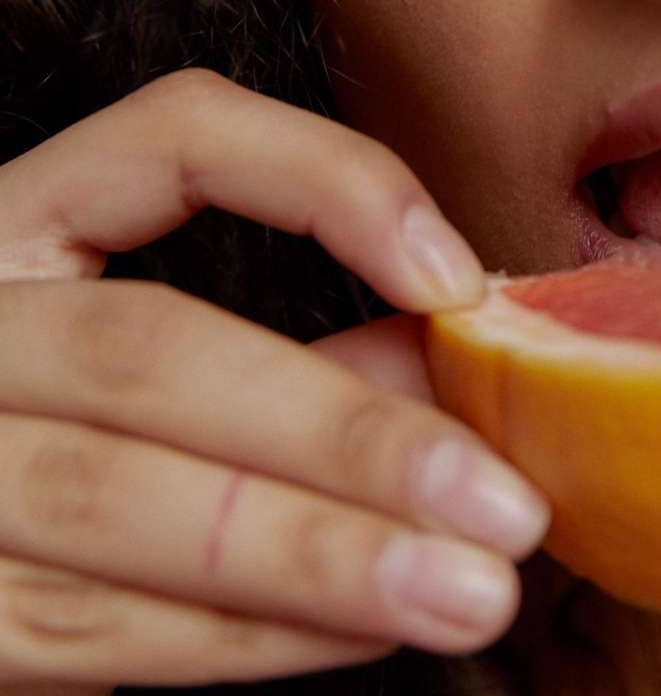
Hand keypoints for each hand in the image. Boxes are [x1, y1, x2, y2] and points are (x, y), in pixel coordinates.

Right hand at [0, 70, 549, 687]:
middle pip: (150, 354)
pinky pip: (98, 626)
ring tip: (466, 591)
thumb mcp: (167, 368)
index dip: (329, 190)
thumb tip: (470, 364)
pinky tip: (368, 627)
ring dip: (321, 557)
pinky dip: (252, 634)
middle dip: (347, 435)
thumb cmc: (71, 437)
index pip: (173, 137)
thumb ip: (304, 358)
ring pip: (122, 503)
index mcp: (21, 228)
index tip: (458, 285)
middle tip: (502, 505)